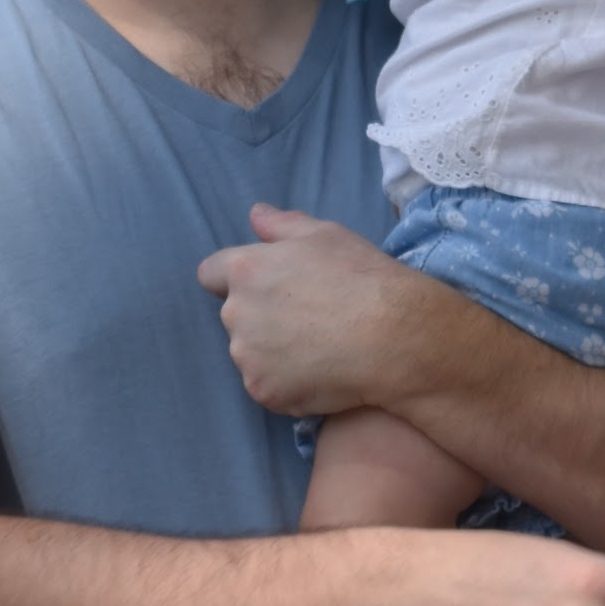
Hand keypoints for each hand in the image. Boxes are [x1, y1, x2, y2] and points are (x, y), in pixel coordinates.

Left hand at [198, 206, 417, 414]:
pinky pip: (267, 385)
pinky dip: (287, 383)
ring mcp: (247, 357)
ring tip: (319, 348)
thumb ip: (282, 225)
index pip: (210, 274)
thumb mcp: (326, 235)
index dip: (237, 279)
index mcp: (246, 271)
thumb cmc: (362, 278)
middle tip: (308, 318)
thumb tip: (255, 215)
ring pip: (250, 353)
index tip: (267, 286)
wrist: (394, 337)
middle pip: (234, 316)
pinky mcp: (263, 391)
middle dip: (260, 316)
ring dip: (272, 352)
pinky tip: (321, 373)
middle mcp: (236, 314)